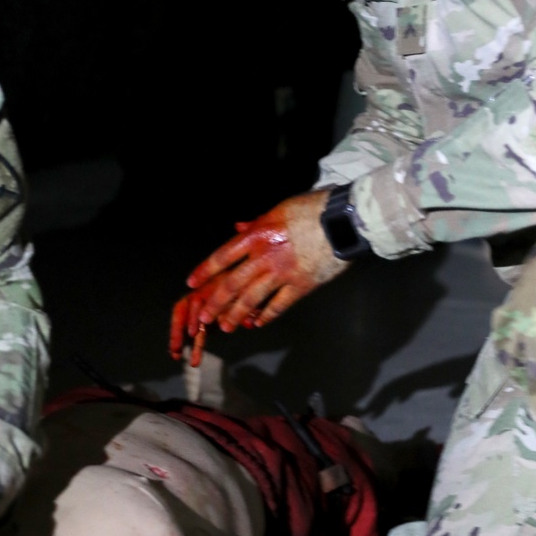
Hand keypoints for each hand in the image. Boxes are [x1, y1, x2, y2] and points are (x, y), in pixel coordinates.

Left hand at [169, 191, 346, 362]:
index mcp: (257, 235)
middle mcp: (264, 256)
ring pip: (251, 299)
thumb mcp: (278, 209)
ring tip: (226, 326)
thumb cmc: (312, 209)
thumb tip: (237, 228)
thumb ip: (256, 223)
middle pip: (232, 284)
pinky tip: (257, 323)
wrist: (343, 221)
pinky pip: (278, 305)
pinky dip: (266, 316)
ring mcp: (282, 273)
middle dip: (215, 303)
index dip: (205, 271)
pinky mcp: (301, 285)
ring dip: (235, 314)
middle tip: (204, 317)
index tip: (192, 282)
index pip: (223, 256)